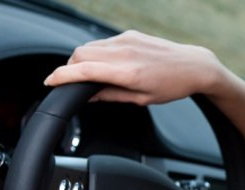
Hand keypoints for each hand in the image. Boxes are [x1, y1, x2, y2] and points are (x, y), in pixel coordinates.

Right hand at [44, 30, 224, 104]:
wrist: (194, 66)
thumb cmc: (173, 86)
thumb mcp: (142, 99)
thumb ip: (112, 96)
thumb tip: (89, 96)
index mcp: (128, 73)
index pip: (83, 71)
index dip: (62, 76)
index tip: (50, 82)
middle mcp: (124, 52)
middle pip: (80, 55)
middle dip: (69, 68)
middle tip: (70, 82)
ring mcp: (126, 40)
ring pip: (89, 47)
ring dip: (82, 60)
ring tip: (89, 76)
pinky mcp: (130, 34)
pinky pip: (103, 43)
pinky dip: (97, 54)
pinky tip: (107, 65)